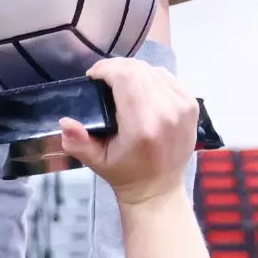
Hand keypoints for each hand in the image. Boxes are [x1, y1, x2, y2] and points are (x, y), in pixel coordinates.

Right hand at [58, 58, 199, 205]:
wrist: (159, 189)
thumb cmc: (124, 173)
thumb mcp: (96, 160)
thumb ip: (78, 141)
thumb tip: (65, 121)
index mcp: (142, 125)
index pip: (125, 76)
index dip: (105, 69)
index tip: (92, 78)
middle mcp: (166, 112)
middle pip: (138, 69)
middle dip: (116, 68)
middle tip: (103, 79)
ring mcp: (183, 106)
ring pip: (152, 70)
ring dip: (133, 71)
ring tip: (119, 83)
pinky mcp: (192, 104)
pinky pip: (166, 77)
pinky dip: (150, 77)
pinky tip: (140, 88)